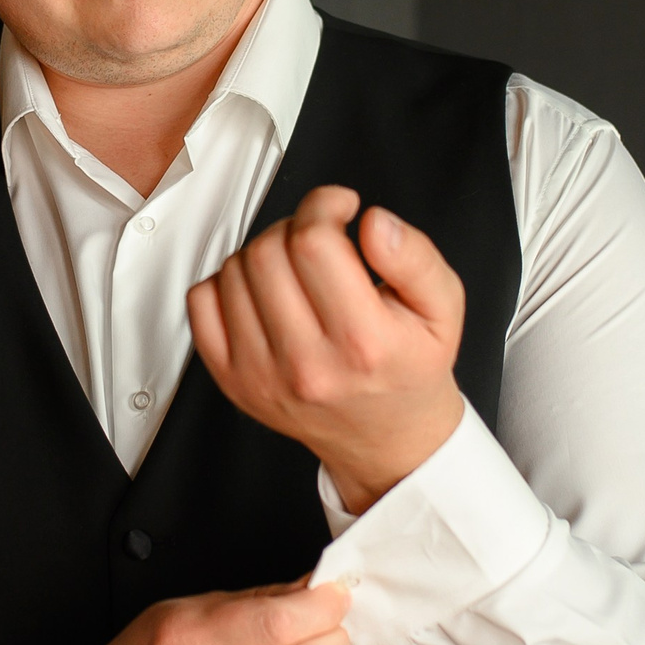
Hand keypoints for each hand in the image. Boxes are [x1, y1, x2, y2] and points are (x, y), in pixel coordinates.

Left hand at [187, 185, 464, 515]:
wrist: (387, 437)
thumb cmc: (409, 370)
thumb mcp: (443, 310)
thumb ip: (415, 258)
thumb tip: (374, 224)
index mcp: (362, 342)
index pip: (313, 243)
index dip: (323, 206)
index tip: (338, 208)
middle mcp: (307, 363)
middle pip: (268, 252)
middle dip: (295, 228)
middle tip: (320, 241)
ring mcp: (262, 375)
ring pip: (233, 270)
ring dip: (264, 253)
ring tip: (297, 271)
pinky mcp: (232, 381)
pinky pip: (201, 303)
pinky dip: (226, 283)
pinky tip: (263, 293)